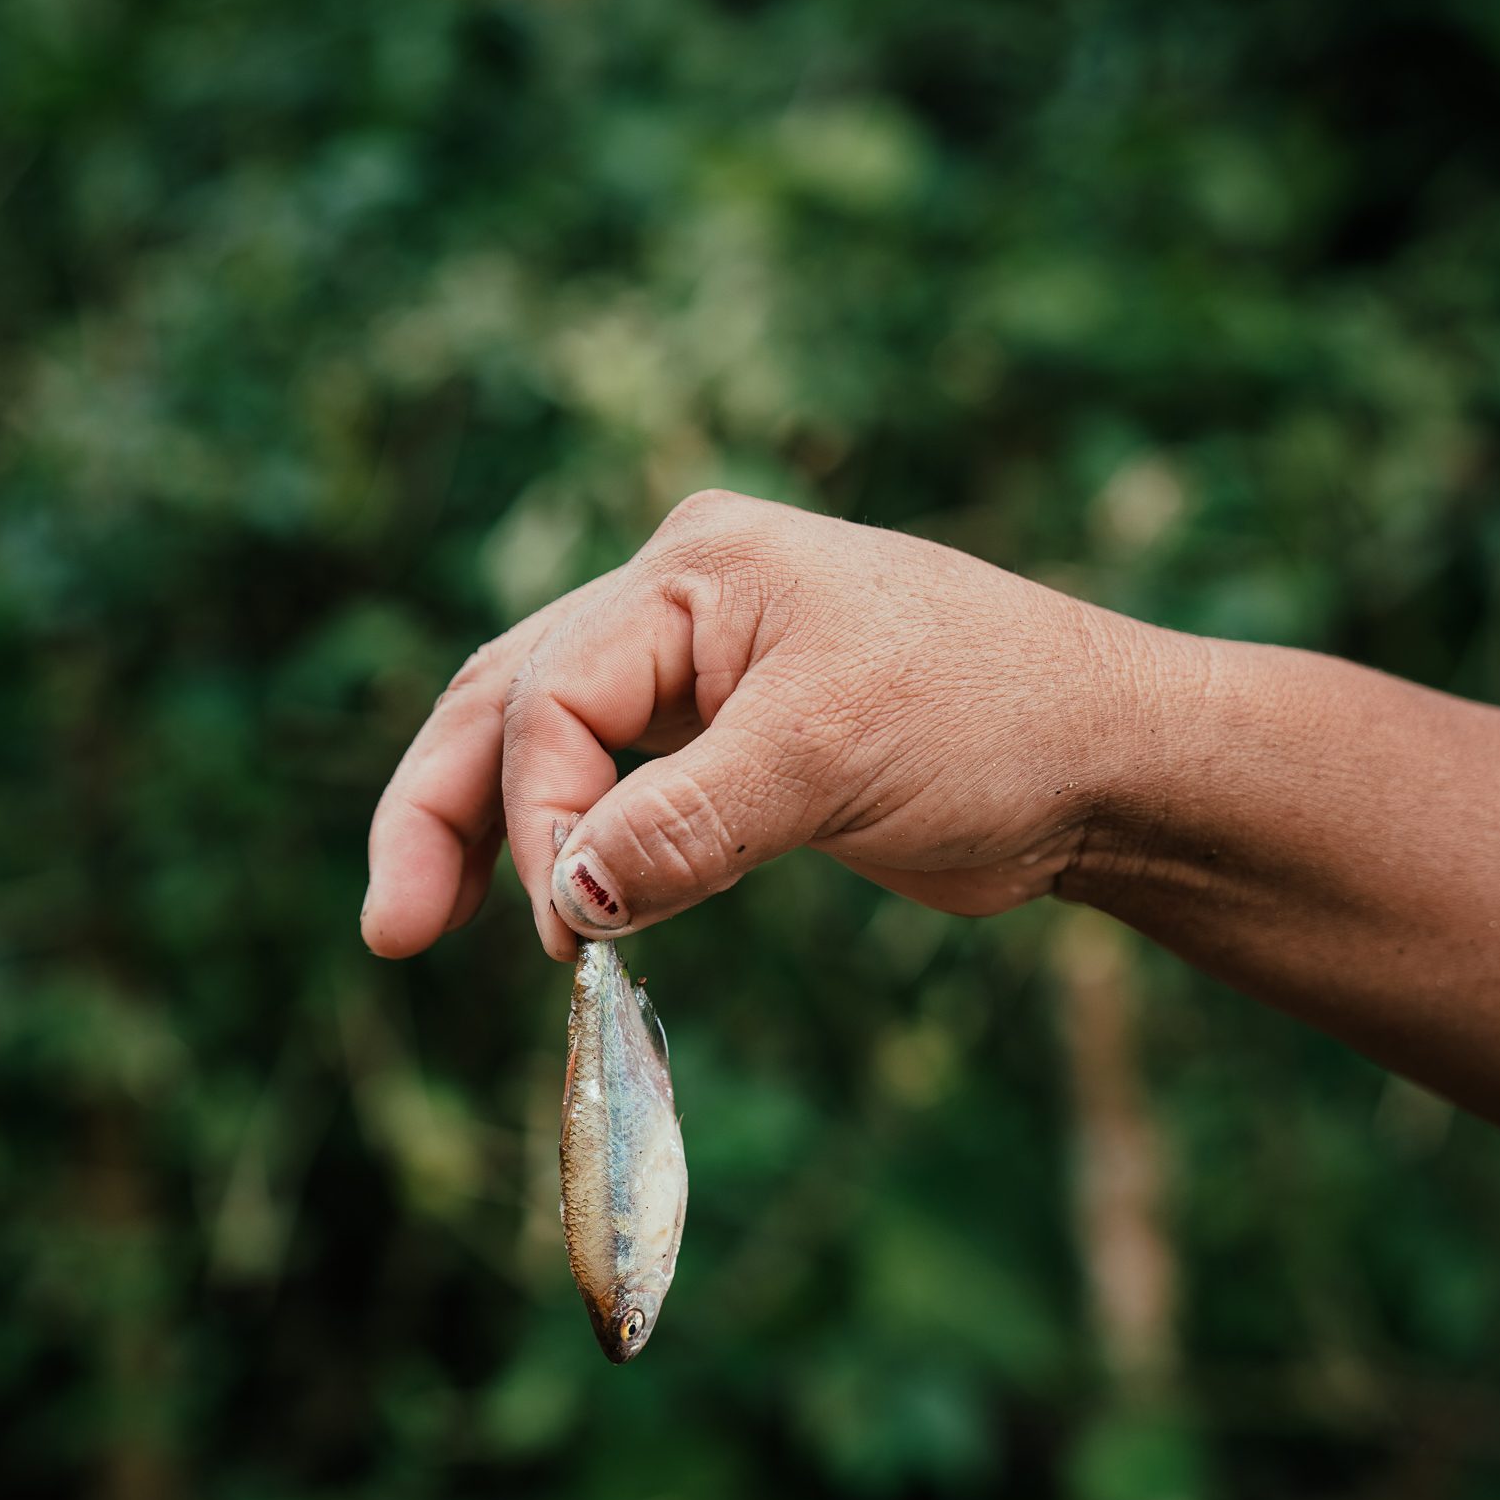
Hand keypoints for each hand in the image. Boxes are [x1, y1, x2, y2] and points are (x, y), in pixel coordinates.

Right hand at [362, 489, 1177, 962]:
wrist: (1107, 762)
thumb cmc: (997, 721)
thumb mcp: (834, 758)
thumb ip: (689, 821)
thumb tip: (562, 896)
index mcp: (699, 566)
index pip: (558, 692)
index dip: (542, 816)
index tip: (568, 930)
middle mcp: (681, 599)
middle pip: (508, 699)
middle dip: (442, 813)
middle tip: (391, 932)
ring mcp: (703, 667)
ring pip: (543, 740)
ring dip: (479, 831)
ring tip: (411, 927)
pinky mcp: (729, 740)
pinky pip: (611, 787)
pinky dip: (564, 846)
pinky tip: (536, 905)